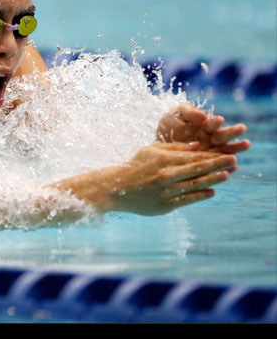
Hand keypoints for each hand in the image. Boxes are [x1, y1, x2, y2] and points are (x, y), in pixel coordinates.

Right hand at [92, 142, 236, 215]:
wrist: (117, 188)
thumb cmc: (136, 166)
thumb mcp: (151, 150)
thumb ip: (174, 148)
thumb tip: (197, 145)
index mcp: (163, 159)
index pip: (193, 157)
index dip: (212, 156)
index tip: (227, 153)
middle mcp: (166, 175)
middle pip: (197, 169)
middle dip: (217, 165)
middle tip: (234, 161)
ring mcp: (166, 191)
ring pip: (194, 184)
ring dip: (213, 180)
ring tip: (227, 175)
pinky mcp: (164, 205)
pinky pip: (186, 200)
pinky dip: (200, 195)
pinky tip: (211, 191)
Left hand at [156, 103, 249, 160]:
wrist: (159, 145)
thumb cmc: (170, 125)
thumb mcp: (176, 115)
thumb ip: (189, 112)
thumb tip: (203, 116)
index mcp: (204, 125)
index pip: (212, 123)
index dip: (215, 122)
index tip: (219, 119)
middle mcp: (211, 139)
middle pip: (223, 136)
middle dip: (232, 132)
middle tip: (241, 128)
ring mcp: (210, 152)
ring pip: (225, 151)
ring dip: (236, 148)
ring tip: (246, 144)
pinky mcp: (206, 165)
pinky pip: (217, 166)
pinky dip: (227, 167)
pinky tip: (234, 167)